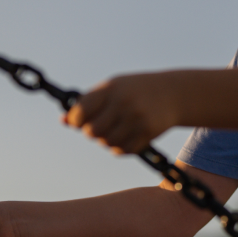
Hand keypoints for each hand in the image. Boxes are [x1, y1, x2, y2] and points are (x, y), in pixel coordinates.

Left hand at [63, 72, 179, 154]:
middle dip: (92, 132)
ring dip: (106, 140)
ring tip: (114, 129)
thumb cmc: (136, 90)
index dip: (75, 120)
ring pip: (107, 143)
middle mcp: (124, 103)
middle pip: (92, 131)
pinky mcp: (148, 133)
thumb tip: (63, 121)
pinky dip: (120, 147)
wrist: (174, 93)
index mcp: (112, 88)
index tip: (77, 121)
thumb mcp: (114, 87)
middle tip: (99, 126)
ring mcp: (137, 119)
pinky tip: (126, 135)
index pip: (81, 111)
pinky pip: (123, 150)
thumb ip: (89, 102)